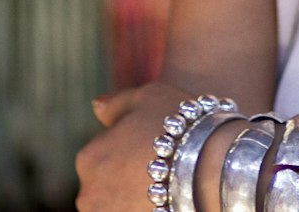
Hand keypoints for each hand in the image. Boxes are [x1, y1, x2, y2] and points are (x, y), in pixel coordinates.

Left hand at [76, 80, 187, 211]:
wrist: (210, 170)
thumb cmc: (178, 128)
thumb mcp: (147, 96)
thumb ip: (115, 104)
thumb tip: (96, 108)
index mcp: (89, 158)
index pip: (101, 153)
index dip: (128, 147)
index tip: (153, 146)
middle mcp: (89, 195)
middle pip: (106, 184)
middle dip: (126, 177)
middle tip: (162, 168)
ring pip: (118, 205)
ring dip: (134, 198)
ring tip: (169, 187)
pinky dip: (146, 208)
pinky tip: (169, 201)